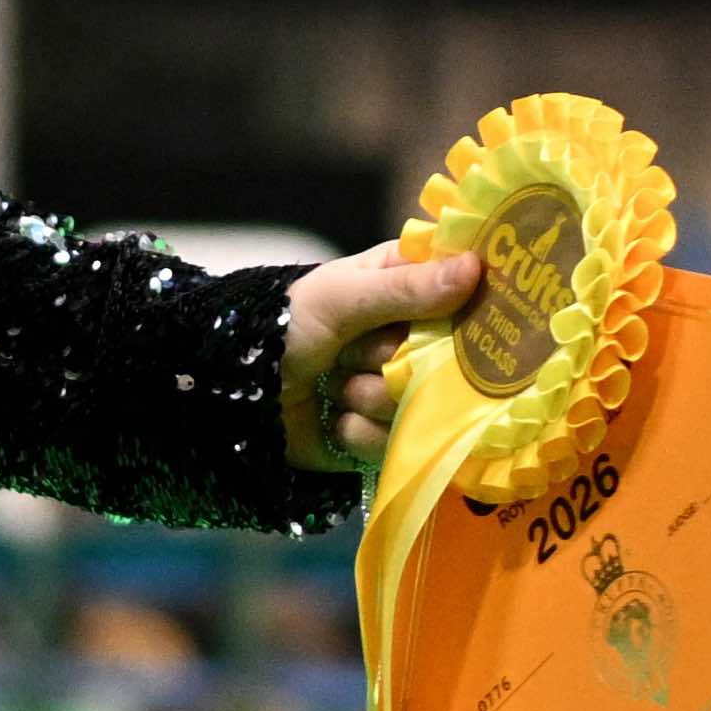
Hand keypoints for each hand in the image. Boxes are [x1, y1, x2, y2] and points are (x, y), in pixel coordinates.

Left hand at [280, 238, 487, 472]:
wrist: (233, 391)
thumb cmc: (284, 325)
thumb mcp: (342, 296)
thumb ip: (408, 288)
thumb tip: (477, 268)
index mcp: (404, 286)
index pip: (463, 293)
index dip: (466, 309)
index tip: (457, 318)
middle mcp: (410, 336)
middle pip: (448, 358)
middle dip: (394, 360)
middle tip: (352, 352)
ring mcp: (398, 388)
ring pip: (420, 404)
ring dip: (368, 397)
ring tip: (333, 384)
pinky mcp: (382, 435)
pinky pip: (395, 442)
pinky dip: (357, 432)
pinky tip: (331, 418)